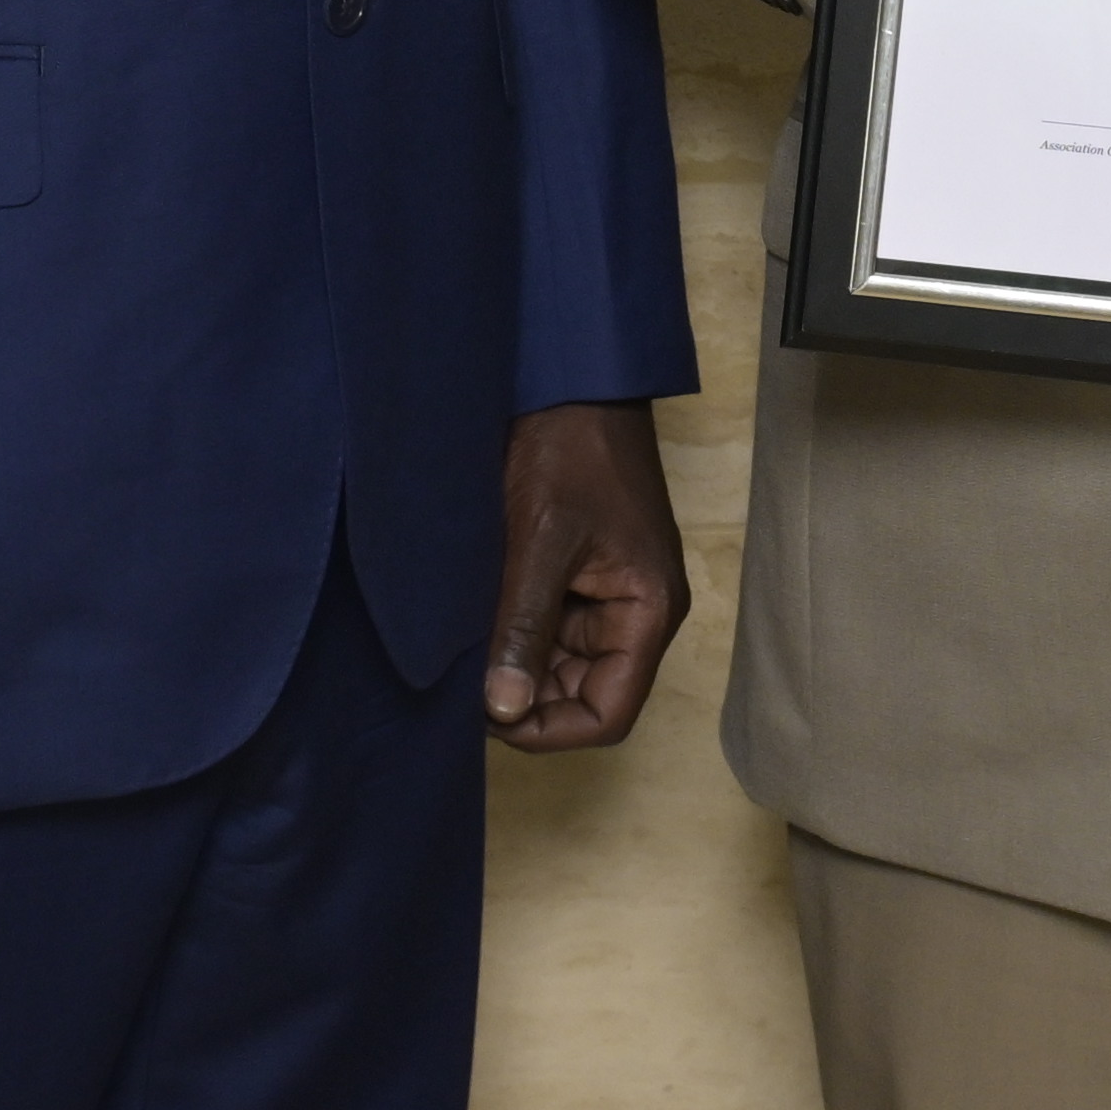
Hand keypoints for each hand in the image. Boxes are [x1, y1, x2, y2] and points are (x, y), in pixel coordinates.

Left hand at [485, 398, 693, 751]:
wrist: (571, 379)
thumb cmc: (569, 451)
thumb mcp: (540, 541)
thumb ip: (523, 627)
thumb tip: (503, 709)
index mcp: (647, 611)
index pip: (607, 714)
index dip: (549, 729)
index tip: (487, 713)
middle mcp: (636, 613)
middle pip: (583, 694)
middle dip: (526, 695)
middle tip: (463, 680)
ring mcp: (609, 594)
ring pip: (561, 665)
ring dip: (516, 662)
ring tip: (466, 645)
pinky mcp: (582, 575)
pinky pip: (550, 628)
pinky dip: (514, 632)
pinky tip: (475, 618)